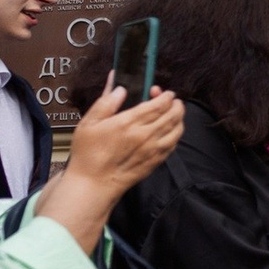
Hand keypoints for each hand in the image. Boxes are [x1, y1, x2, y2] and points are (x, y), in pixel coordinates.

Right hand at [35, 85, 187, 252]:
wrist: (93, 183)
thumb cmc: (88, 153)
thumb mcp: (89, 122)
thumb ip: (106, 102)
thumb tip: (119, 85)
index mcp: (129, 122)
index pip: (158, 104)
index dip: (166, 96)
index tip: (165, 92)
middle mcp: (145, 135)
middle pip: (172, 115)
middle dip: (176, 104)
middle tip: (172, 100)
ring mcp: (153, 149)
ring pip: (177, 129)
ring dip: (180, 118)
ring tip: (175, 112)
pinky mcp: (156, 161)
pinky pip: (174, 144)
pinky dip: (177, 134)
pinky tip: (171, 131)